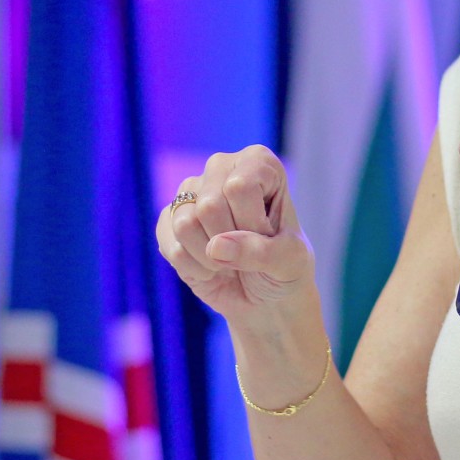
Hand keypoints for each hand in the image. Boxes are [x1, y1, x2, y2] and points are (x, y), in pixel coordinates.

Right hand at [155, 145, 316, 323]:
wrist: (266, 297)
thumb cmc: (285, 269)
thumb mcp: (290, 261)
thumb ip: (260, 251)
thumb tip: (216, 246)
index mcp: (257, 162)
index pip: (240, 187)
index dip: (253, 224)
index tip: (268, 235)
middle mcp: (220, 168)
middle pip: (209, 205)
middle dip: (232, 242)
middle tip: (248, 251)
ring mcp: (191, 192)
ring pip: (185, 224)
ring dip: (211, 258)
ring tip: (229, 260)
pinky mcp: (169, 221)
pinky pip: (170, 246)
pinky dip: (194, 268)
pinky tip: (211, 267)